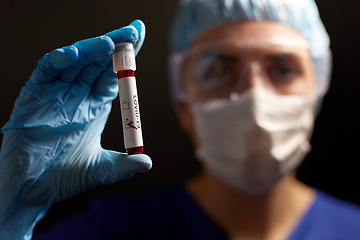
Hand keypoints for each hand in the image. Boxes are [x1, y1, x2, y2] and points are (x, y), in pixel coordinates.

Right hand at [0, 20, 151, 238]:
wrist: (30, 189)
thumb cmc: (64, 178)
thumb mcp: (101, 170)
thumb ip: (123, 166)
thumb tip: (147, 162)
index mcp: (95, 105)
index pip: (114, 74)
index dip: (128, 57)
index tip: (140, 37)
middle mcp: (78, 94)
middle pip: (99, 62)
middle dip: (116, 45)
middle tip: (133, 31)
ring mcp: (57, 92)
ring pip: (76, 61)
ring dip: (91, 49)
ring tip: (108, 44)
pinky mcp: (35, 95)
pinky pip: (46, 71)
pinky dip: (58, 61)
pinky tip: (72, 56)